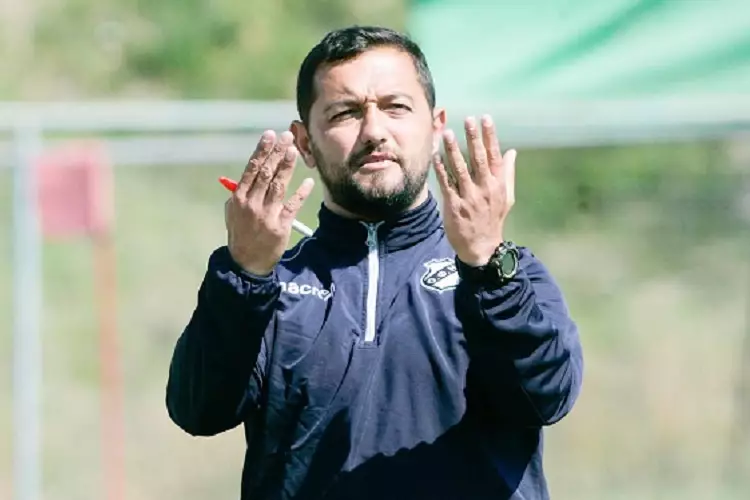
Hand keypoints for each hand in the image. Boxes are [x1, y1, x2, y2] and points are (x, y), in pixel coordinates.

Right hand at [225, 130, 314, 274]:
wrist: (246, 262)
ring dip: (287, 166)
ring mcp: (266, 215)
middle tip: (287, 136)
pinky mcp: (280, 226)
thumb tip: (251, 172)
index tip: (270, 135)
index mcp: (239, 198)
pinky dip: (301, 193)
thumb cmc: (241, 233)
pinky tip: (308, 182)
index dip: (262, 151)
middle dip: (277, 152)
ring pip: (278, 186)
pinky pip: (292, 206)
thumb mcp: (233, 212)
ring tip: (294, 150)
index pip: (251, 169)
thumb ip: (240, 193)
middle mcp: (252, 204)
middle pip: (266, 173)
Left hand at [433, 115, 515, 266]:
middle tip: (468, 120)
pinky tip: (436, 156)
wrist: (482, 247)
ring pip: (460, 169)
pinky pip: (446, 184)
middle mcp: (485, 189)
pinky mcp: (455, 206)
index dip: (490, 136)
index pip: (494, 155)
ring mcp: (469, 197)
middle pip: (479, 159)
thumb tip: (511, 151)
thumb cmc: (493, 219)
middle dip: (473, 138)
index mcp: (498, 185)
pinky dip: (441, 170)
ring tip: (447, 134)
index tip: (486, 119)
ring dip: (454, 150)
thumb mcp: (507, 197)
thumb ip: (507, 173)